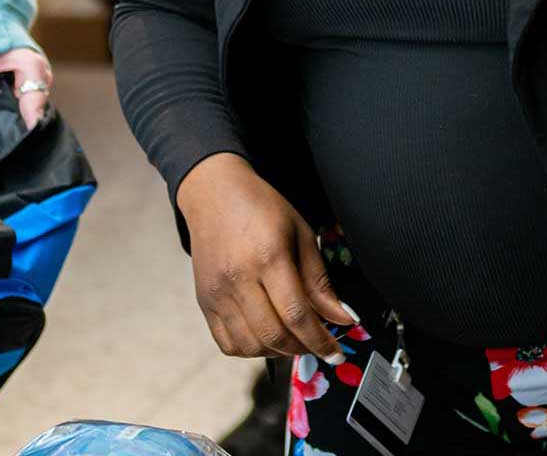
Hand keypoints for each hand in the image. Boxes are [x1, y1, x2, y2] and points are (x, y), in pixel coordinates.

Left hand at [0, 46, 52, 135]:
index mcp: (31, 64)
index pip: (35, 102)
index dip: (26, 122)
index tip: (18, 137)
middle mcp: (41, 72)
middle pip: (35, 106)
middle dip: (17, 118)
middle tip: (0, 128)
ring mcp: (39, 77)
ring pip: (32, 104)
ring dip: (15, 111)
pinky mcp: (32, 81)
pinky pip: (28, 99)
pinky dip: (15, 105)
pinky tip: (1, 108)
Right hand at [176, 152, 355, 365]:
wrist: (213, 193)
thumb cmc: (261, 208)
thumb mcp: (301, 234)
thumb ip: (319, 281)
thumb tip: (343, 319)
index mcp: (267, 257)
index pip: (296, 315)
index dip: (320, 340)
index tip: (336, 353)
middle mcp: (237, 279)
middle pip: (273, 335)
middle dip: (303, 349)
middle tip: (318, 345)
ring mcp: (217, 293)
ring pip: (250, 346)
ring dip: (277, 352)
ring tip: (292, 339)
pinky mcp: (204, 301)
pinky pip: (227, 343)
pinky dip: (250, 350)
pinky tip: (265, 336)